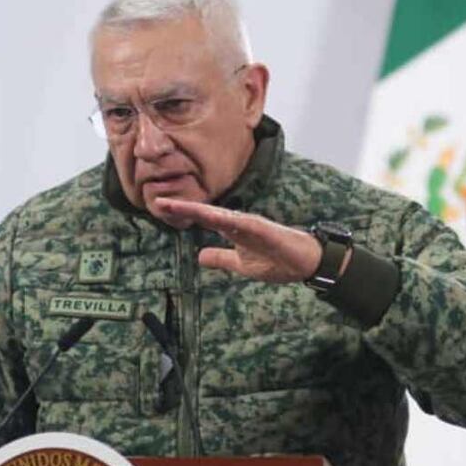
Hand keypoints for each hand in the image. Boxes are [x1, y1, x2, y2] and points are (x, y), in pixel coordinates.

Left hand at [154, 197, 321, 282]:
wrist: (305, 264)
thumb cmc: (277, 261)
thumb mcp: (241, 265)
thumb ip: (221, 258)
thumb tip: (199, 256)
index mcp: (233, 230)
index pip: (203, 219)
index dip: (183, 212)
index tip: (161, 206)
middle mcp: (239, 223)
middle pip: (207, 213)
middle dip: (184, 208)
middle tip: (159, 201)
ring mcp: (253, 225)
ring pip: (222, 215)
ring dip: (201, 211)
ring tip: (180, 206)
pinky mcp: (266, 231)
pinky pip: (246, 225)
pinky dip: (231, 221)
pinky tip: (216, 217)